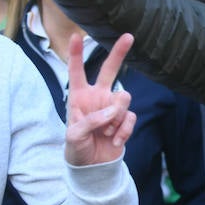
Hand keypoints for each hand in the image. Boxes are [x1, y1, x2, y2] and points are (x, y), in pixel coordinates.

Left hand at [64, 33, 136, 165]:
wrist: (92, 168)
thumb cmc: (76, 149)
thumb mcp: (74, 136)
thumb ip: (91, 120)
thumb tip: (112, 111)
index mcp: (79, 97)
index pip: (77, 72)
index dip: (75, 54)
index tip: (75, 36)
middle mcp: (97, 97)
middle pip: (110, 70)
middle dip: (119, 53)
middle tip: (129, 36)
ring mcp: (112, 108)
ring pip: (124, 98)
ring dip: (116, 117)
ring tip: (106, 133)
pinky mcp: (124, 120)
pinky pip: (130, 118)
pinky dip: (123, 131)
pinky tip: (115, 141)